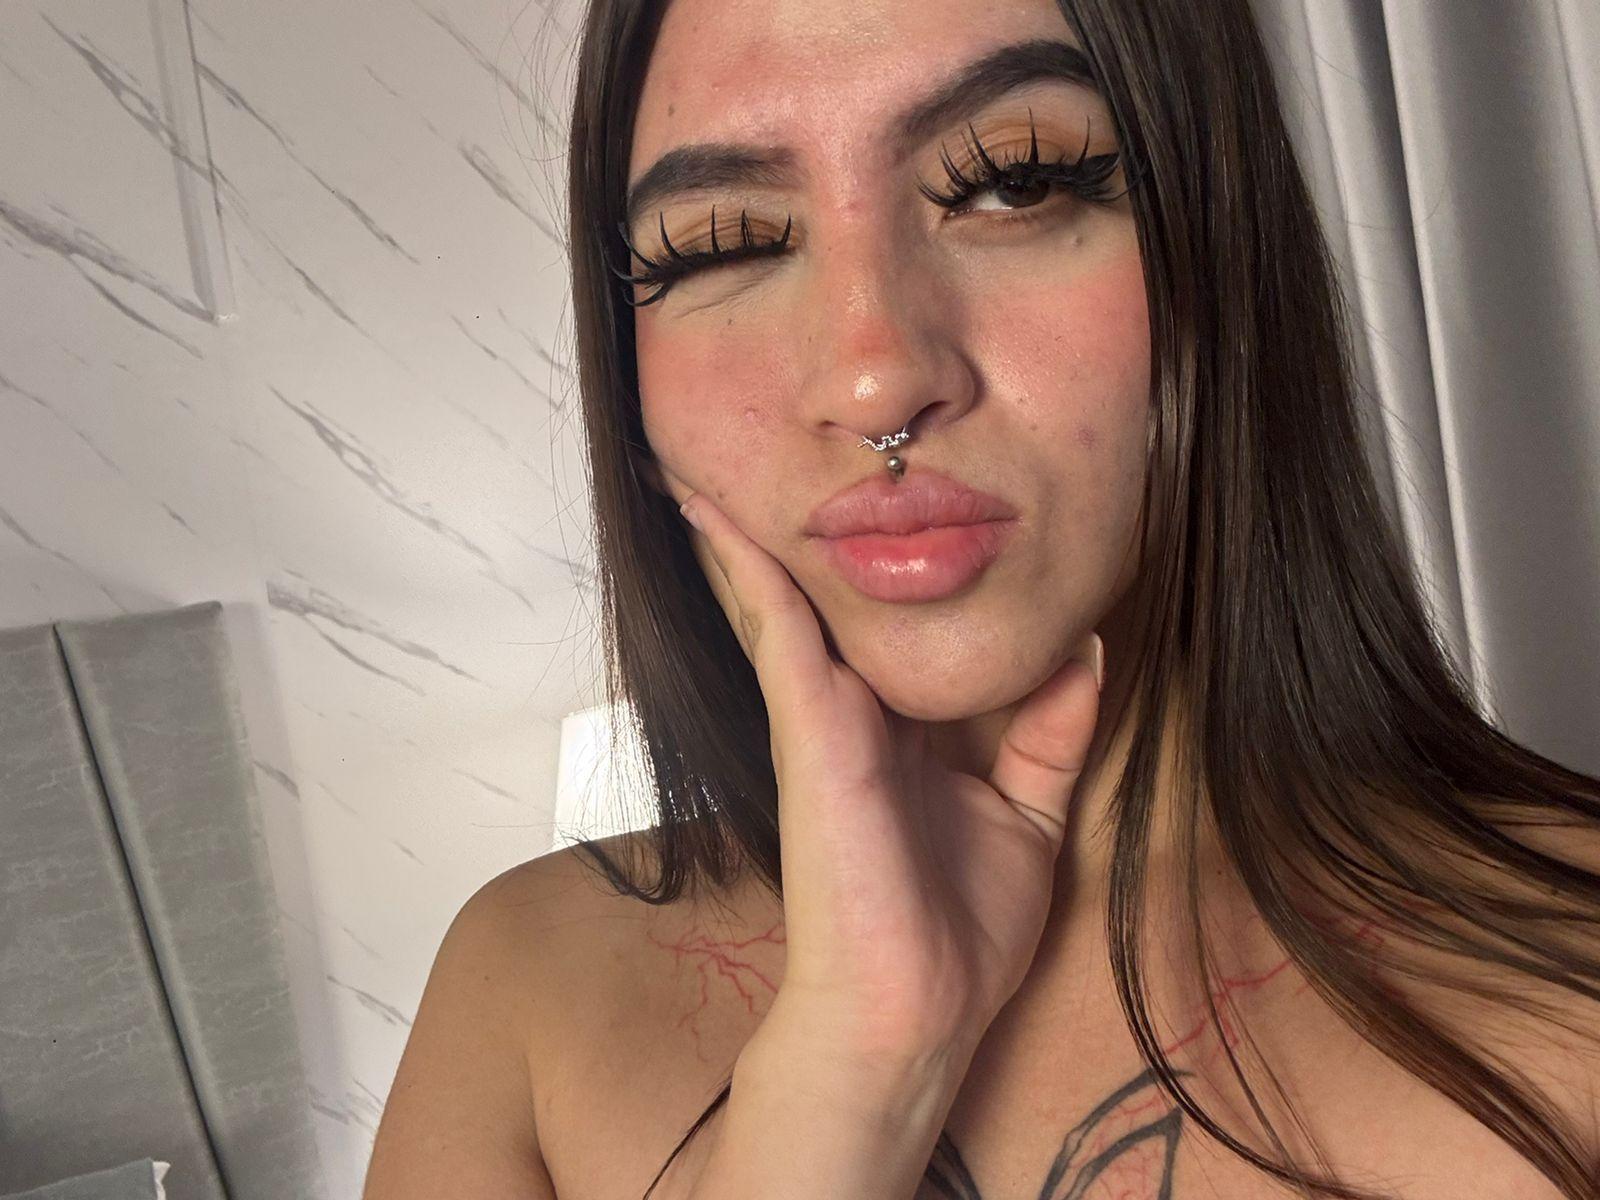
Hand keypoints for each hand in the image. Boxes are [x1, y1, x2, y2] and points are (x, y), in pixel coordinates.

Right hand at [677, 491, 1105, 1066]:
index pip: (886, 630)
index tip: (890, 492)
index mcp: (902, 731)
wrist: (910, 1014)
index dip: (880, 566)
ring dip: (751, 527)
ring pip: (783, 597)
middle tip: (783, 446)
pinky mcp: (806, 726)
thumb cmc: (956, 932)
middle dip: (802, 530)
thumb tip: (1088, 648)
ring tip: (707, 453)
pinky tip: (710, 507)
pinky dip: (743, 563)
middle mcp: (854, 712)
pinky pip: (772, 623)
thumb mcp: (1027, 814)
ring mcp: (822, 716)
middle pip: (824, 601)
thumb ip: (1051, 730)